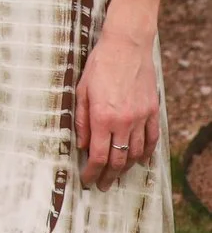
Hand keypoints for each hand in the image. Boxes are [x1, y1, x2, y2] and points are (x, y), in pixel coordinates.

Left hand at [75, 29, 161, 187]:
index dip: (92, 172)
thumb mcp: (81, 91)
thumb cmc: (99, 66)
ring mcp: (141, 117)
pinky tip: (139, 160)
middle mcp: (123, 121)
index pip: (97, 155)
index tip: (88, 180)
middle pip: (118, 160)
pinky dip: (146, 153)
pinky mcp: (153, 111)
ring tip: (116, 175)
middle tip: (101, 185)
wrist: (126, 47)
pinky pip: (152, 139)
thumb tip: (80, 145)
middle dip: (108, 176)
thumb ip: (80, 120)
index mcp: (102, 117)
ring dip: (126, 168)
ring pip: (136, 153)